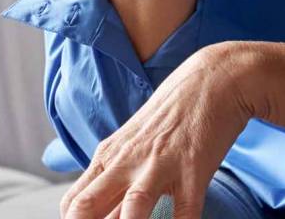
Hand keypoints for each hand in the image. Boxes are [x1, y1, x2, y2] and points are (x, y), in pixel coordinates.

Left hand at [58, 43, 259, 218]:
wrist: (212, 80)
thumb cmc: (171, 117)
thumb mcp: (134, 146)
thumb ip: (117, 184)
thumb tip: (103, 217)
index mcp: (108, 158)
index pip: (72, 202)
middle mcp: (126, 162)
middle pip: (86, 206)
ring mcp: (159, 166)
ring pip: (132, 210)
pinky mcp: (193, 170)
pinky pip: (185, 212)